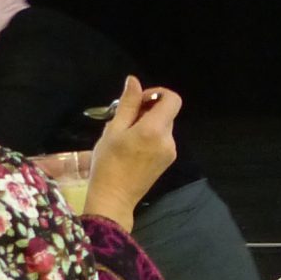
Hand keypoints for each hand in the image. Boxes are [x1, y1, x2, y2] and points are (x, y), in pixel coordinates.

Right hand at [83, 75, 180, 231]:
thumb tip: (134, 81)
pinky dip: (150, 136)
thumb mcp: (113, 130)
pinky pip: (161, 140)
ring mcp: (170, 152)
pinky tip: (132, 148)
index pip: (172, 99)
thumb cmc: (108, 163)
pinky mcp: (167, 161)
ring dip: (147, 124)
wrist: (114, 198)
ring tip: (125, 136)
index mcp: (155, 130)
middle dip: (147, 110)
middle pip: (166, 113)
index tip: (139, 100)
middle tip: (124, 119)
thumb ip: (127, 104)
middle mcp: (168, 140)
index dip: (157, 93)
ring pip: (163, 126)